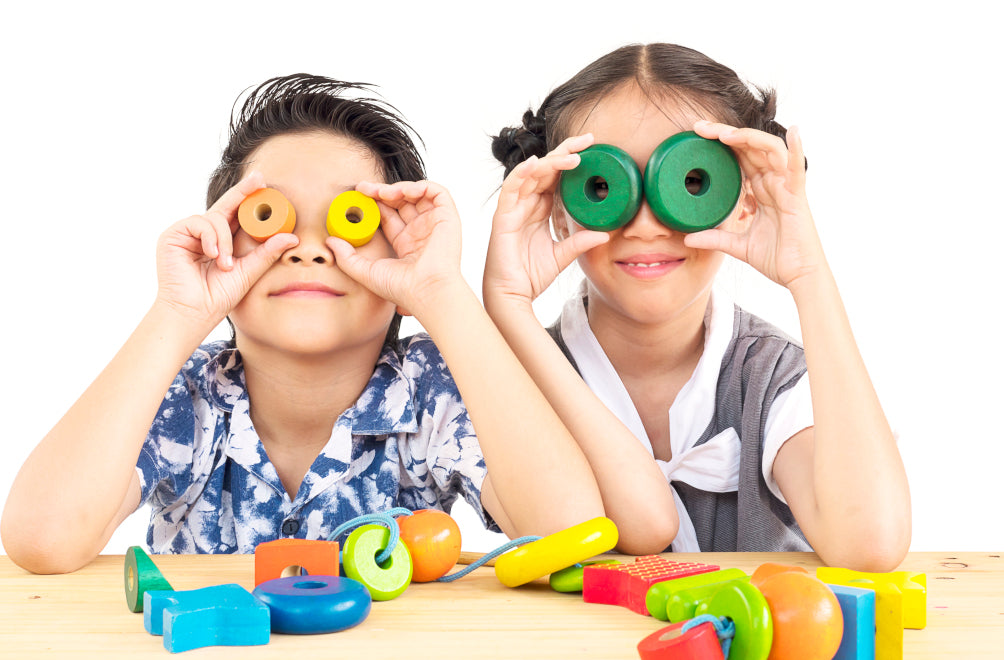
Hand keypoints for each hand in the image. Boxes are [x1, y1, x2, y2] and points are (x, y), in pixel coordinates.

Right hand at [155, 172, 298, 326]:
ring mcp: (188, 233)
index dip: (248, 198)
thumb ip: (267, 253)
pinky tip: (214, 255)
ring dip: (225, 240)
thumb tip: (292, 238)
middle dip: (242, 192)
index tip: (263, 182)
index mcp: (221, 241)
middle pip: (225, 206)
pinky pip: (199, 222)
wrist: (194, 313)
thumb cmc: (218, 297)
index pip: (236, 215)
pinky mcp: (173, 235)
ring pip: (214, 218)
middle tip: (259, 179)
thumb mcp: (249, 271)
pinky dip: (211, 237)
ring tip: (225, 263)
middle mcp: (204, 234)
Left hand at [326, 180, 464, 314]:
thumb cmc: (402, 288)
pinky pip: (437, 192)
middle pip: (401, 202)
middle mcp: (421, 232)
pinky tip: (402, 191)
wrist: (426, 291)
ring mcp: (435, 224)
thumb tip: (329, 242)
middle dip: (382, 191)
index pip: (389, 215)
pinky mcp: (448, 218)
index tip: (358, 197)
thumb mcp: (366, 271)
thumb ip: (347, 257)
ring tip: (382, 191)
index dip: (374, 203)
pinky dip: (420, 186)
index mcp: (406, 244)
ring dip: (399, 187)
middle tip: (363, 188)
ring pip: (418, 194)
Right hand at [484, 134, 609, 308]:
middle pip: (545, 168)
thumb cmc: (530, 275)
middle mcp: (526, 204)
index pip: (556, 176)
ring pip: (531, 174)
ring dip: (551, 162)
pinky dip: (522, 174)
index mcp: (539, 209)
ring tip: (572, 155)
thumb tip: (605, 234)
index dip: (571, 160)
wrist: (513, 295)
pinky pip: (511, 189)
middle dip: (565, 151)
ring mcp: (513, 208)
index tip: (593, 148)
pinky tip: (536, 163)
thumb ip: (579, 242)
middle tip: (587, 139)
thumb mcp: (562, 256)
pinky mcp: (503, 217)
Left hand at [686, 121, 825, 288]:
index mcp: (761, 190)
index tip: (697, 135)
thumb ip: (716, 238)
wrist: (798, 277)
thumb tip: (687, 238)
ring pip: (770, 151)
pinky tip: (795, 132)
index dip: (721, 144)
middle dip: (726, 134)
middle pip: (750, 148)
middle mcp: (774, 183)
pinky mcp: (797, 197)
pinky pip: (798, 169)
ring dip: (748, 138)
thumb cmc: (776, 258)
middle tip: (700, 127)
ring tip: (725, 134)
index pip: (739, 158)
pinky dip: (797, 149)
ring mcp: (787, 187)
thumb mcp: (738, 246)